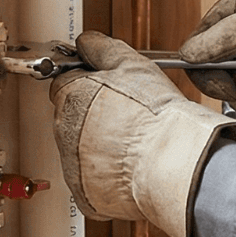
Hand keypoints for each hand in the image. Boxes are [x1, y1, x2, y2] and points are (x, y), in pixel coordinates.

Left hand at [48, 32, 235, 236]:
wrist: (172, 163)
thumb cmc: (155, 115)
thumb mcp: (131, 64)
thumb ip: (102, 47)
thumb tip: (86, 41)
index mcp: (70, 97)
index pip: (65, 83)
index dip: (88, 83)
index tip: (106, 89)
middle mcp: (63, 132)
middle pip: (71, 117)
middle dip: (93, 114)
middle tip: (126, 116)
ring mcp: (73, 166)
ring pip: (81, 150)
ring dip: (100, 145)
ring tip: (133, 142)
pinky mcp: (86, 195)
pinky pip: (92, 182)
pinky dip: (107, 176)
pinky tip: (130, 166)